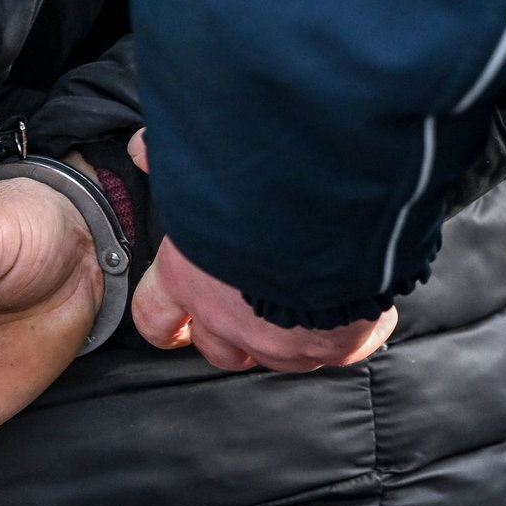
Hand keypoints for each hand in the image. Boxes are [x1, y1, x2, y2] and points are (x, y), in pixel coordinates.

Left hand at [125, 129, 395, 371]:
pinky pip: (341, 348)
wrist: (335, 198)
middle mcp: (228, 320)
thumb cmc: (262, 181)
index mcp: (186, 278)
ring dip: (289, 334)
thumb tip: (144, 150)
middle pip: (218, 350)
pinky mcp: (335, 345)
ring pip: (278, 356)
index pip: (155, 319)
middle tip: (252, 305)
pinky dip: (351, 329)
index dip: (165, 323)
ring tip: (312, 297)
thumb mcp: (200, 162)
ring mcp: (282, 341)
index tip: (175, 322)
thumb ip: (170, 161)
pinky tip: (361, 301)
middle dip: (231, 334)